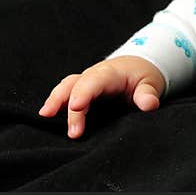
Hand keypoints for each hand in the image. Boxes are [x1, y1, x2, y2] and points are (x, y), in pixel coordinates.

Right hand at [38, 56, 165, 138]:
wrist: (138, 66)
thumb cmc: (143, 76)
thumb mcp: (151, 83)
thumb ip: (148, 94)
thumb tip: (149, 105)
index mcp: (110, 73)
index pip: (94, 81)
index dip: (84, 93)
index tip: (76, 107)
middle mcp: (94, 75)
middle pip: (74, 84)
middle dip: (65, 101)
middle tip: (69, 128)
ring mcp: (86, 82)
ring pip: (66, 87)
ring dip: (56, 101)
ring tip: (44, 116)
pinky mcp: (82, 91)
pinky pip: (66, 93)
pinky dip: (56, 103)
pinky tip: (48, 116)